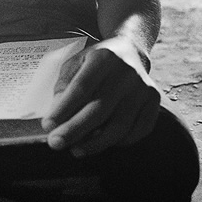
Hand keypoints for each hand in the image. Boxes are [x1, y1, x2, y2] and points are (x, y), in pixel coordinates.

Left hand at [41, 45, 160, 156]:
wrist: (131, 51)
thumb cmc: (96, 61)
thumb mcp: (76, 62)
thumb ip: (64, 86)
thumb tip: (57, 116)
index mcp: (103, 57)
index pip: (81, 87)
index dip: (64, 109)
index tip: (48, 126)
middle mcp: (126, 72)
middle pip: (99, 109)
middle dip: (75, 130)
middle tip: (55, 144)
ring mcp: (142, 87)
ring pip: (119, 125)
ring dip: (95, 142)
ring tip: (76, 150)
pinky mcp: (154, 100)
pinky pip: (138, 130)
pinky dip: (119, 142)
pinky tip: (102, 143)